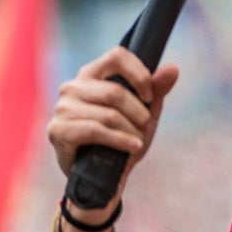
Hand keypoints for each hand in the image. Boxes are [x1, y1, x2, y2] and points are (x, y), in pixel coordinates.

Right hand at [47, 48, 179, 222]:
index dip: (139, 74)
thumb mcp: (145, 111)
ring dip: (131, 131)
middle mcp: (73, 86)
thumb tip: (173, 68)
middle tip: (147, 126)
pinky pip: (95, 131)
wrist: (103, 174)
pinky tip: (133, 148)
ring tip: (139, 141)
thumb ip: (157, 90)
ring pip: (108, 114)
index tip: (150, 97)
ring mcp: (62, 108)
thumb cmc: (123, 135)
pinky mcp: (58, 130)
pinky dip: (120, 140)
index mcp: (92, 73)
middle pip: (115, 91)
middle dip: (139, 113)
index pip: (117, 56)